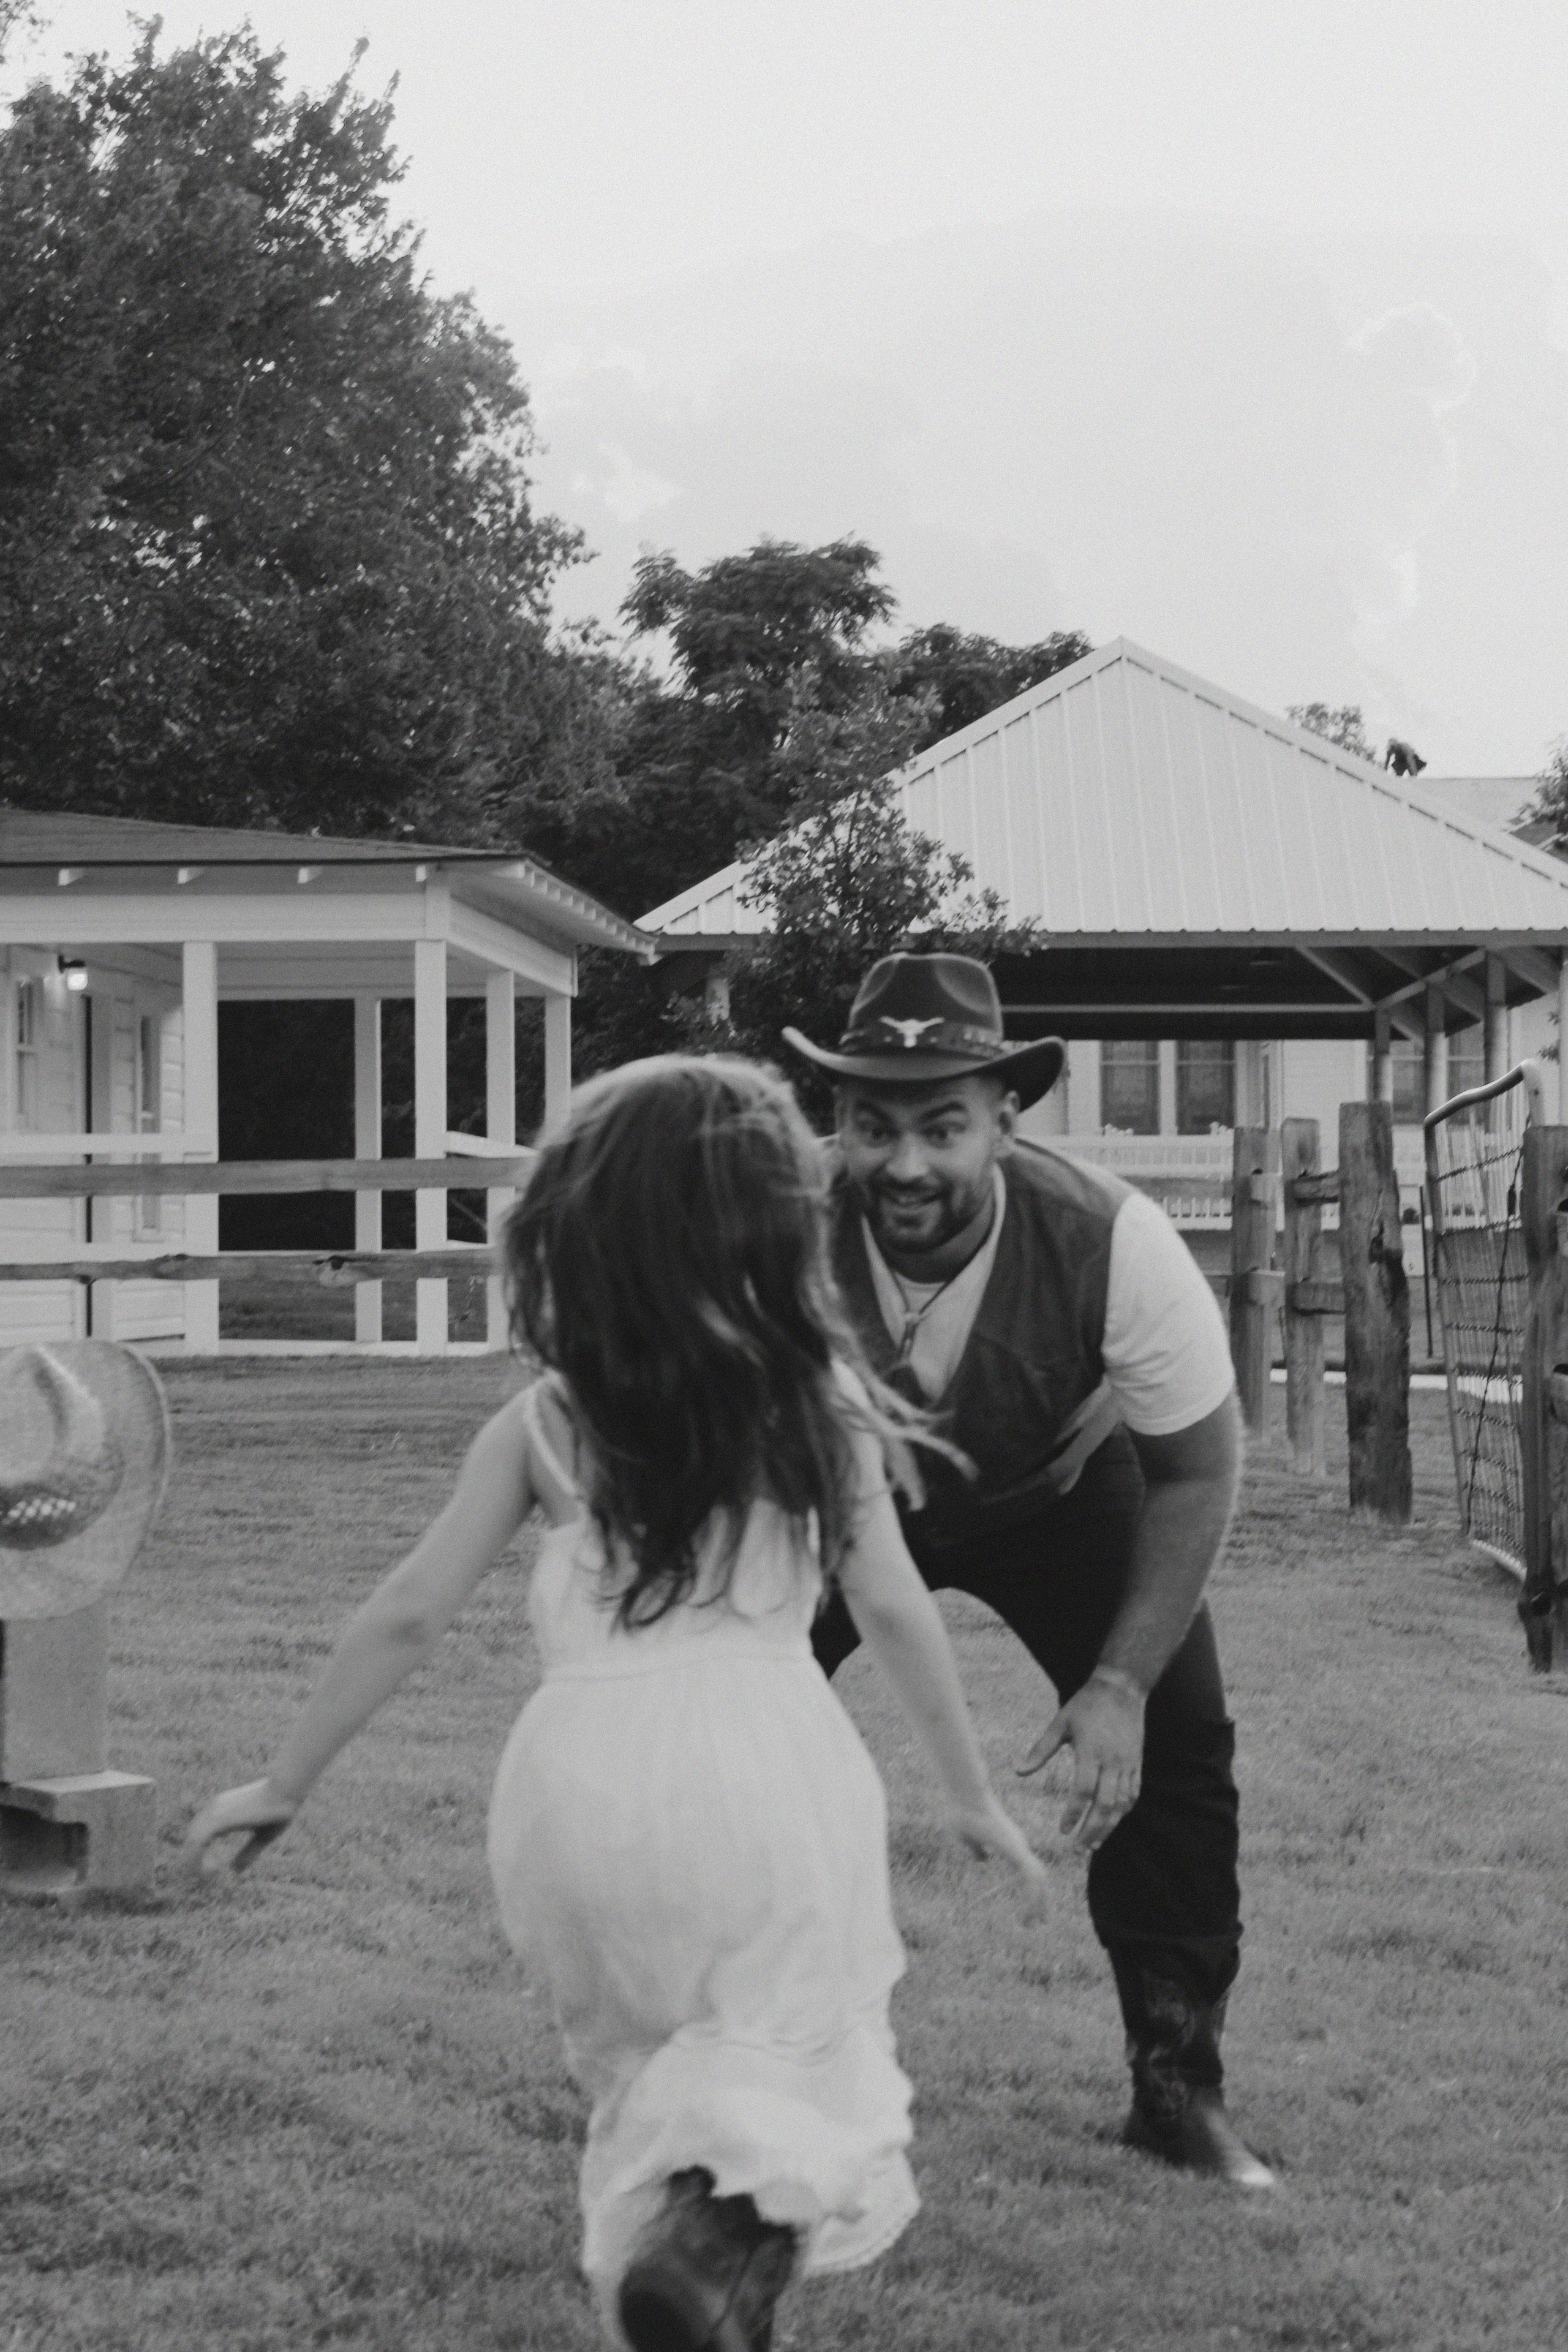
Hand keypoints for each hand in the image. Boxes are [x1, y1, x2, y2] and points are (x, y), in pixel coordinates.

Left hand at [185, 1779, 297, 1875]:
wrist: (286, 1791)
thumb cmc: (278, 1810)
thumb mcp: (262, 1836)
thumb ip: (248, 1852)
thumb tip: (234, 1870)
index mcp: (223, 1808)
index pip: (199, 1830)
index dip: (199, 1850)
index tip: (210, 1868)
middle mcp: (215, 1807)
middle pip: (192, 1835)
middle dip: (192, 1858)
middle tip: (202, 1878)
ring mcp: (215, 1811)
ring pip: (192, 1840)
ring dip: (193, 1862)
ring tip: (204, 1878)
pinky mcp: (220, 1819)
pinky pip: (198, 1842)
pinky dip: (198, 1858)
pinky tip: (211, 1871)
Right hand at [947, 1789, 1049, 1919]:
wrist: (964, 1797)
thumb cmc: (962, 1812)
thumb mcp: (967, 1838)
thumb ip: (976, 1850)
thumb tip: (982, 1861)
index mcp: (1008, 1843)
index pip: (1025, 1871)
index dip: (1028, 1890)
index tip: (1028, 1908)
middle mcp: (1018, 1844)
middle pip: (1037, 1877)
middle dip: (1040, 1900)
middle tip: (1040, 1922)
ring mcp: (1019, 1846)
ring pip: (1037, 1880)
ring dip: (1038, 1903)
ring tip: (1035, 1923)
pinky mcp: (1015, 1849)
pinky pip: (1029, 1877)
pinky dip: (1032, 1895)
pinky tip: (1030, 1910)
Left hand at [1015, 1669, 1146, 1852]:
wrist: (1122, 1688)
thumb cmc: (1086, 1705)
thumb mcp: (1060, 1723)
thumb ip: (1040, 1750)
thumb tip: (1019, 1771)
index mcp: (1090, 1752)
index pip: (1083, 1792)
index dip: (1073, 1814)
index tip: (1063, 1830)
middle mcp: (1111, 1761)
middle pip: (1104, 1805)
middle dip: (1092, 1831)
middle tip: (1079, 1849)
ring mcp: (1127, 1764)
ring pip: (1121, 1805)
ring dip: (1108, 1827)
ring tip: (1094, 1844)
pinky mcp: (1136, 1763)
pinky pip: (1132, 1794)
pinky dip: (1122, 1811)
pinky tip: (1112, 1822)